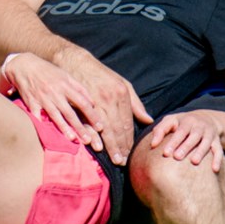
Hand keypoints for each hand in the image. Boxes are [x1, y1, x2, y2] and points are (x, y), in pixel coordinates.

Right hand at [0, 53, 127, 157]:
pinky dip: (42, 124)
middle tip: (90, 140)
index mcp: (66, 85)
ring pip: (55, 116)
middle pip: (70, 113)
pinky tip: (47, 133)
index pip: (83, 102)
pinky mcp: (31, 103)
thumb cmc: (48, 71)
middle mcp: (55, 93)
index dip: (92, 115)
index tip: (100, 127)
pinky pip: (37, 116)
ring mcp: (43, 99)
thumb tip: (92, 102)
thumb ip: (79, 88)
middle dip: (81, 127)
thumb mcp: (65, 75)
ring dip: (64, 128)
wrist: (24, 65)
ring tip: (73, 139)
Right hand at [51, 46, 150, 164]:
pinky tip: (95, 145)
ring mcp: (94, 99)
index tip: (130, 154)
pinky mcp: (80, 101)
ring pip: (104, 127)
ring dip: (108, 144)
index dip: (129, 140)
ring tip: (113, 158)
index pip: (126, 122)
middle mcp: (109, 97)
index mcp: (121, 93)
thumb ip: (136, 104)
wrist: (76, 61)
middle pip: (116, 127)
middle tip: (122, 162)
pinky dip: (92, 134)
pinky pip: (87, 122)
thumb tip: (148, 121)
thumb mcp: (122, 84)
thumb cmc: (101, 75)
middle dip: (120, 146)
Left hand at [146, 110, 224, 172]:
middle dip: (186, 147)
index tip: (165, 153)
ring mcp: (210, 133)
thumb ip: (160, 130)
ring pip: (206, 143)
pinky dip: (218, 159)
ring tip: (194, 162)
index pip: (180, 131)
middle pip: (194, 136)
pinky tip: (214, 170)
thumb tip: (152, 144)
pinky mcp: (217, 141)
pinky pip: (219, 150)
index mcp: (187, 120)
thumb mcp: (171, 120)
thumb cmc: (182, 123)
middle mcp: (200, 126)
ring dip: (201, 152)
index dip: (173, 142)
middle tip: (177, 157)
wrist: (206, 118)